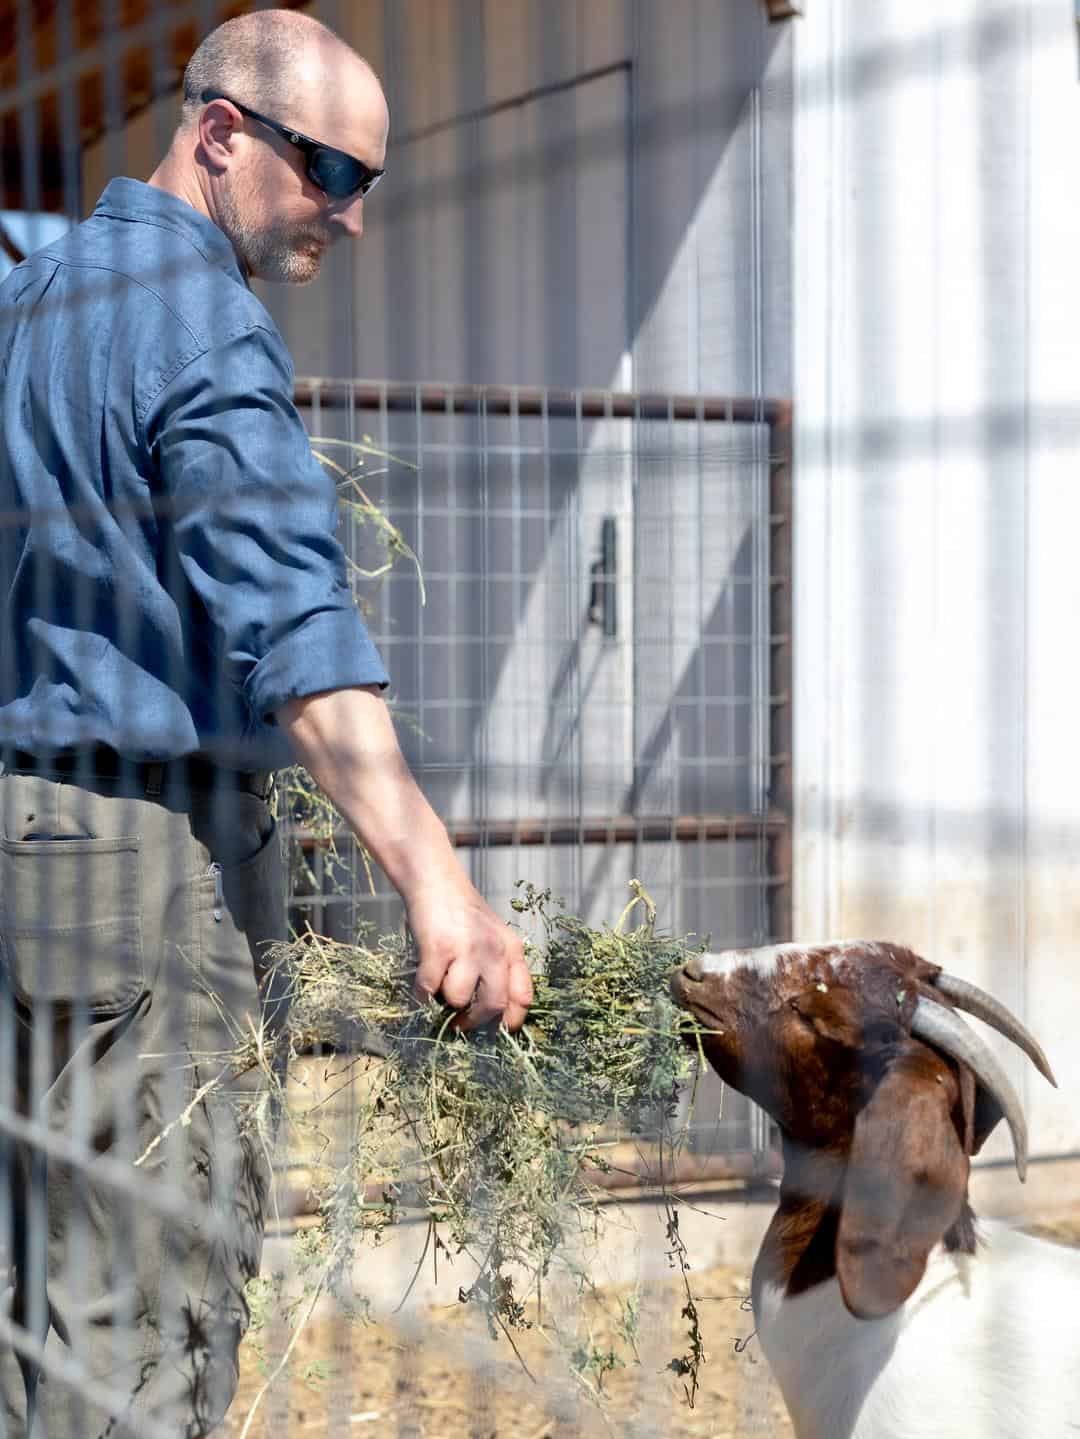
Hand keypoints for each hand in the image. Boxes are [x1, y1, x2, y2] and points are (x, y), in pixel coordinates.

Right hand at [406, 879, 532, 1031]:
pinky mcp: (438, 949)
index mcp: (512, 949)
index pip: (523, 998)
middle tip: (460, 1026)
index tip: (495, 1031)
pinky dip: (421, 994)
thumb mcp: (494, 937)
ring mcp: (466, 949)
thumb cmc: (463, 914)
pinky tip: (422, 982)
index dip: (509, 1022)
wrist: (436, 881)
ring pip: (458, 999)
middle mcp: (494, 950)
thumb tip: (495, 1017)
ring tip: (440, 983)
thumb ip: (499, 970)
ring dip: (444, 999)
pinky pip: (428, 989)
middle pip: (493, 1006)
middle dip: (474, 1022)